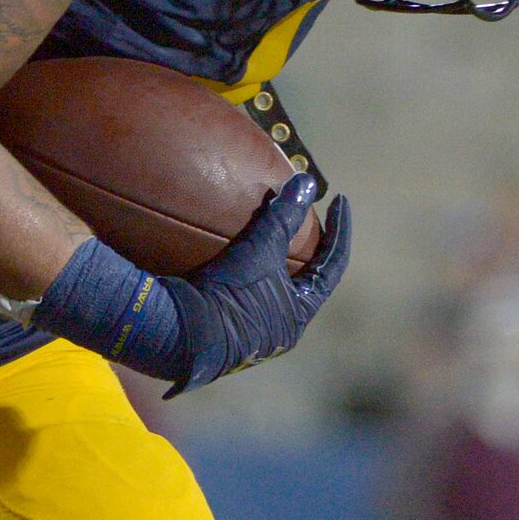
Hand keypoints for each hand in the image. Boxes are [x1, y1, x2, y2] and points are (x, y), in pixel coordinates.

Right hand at [165, 176, 352, 396]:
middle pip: (303, 284)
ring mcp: (250, 337)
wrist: (178, 334)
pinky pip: (242, 298)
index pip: (331, 267)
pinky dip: (244, 274)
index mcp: (298, 315)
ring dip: (271, 266)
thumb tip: (308, 182)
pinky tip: (230, 259)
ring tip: (266, 238)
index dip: (339, 232)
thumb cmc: (232, 293)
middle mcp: (279, 331)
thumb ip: (284, 217)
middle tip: (306, 225)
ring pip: (271, 294)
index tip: (339, 200)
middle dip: (305, 253)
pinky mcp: (222, 334)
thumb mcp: (260, 250)